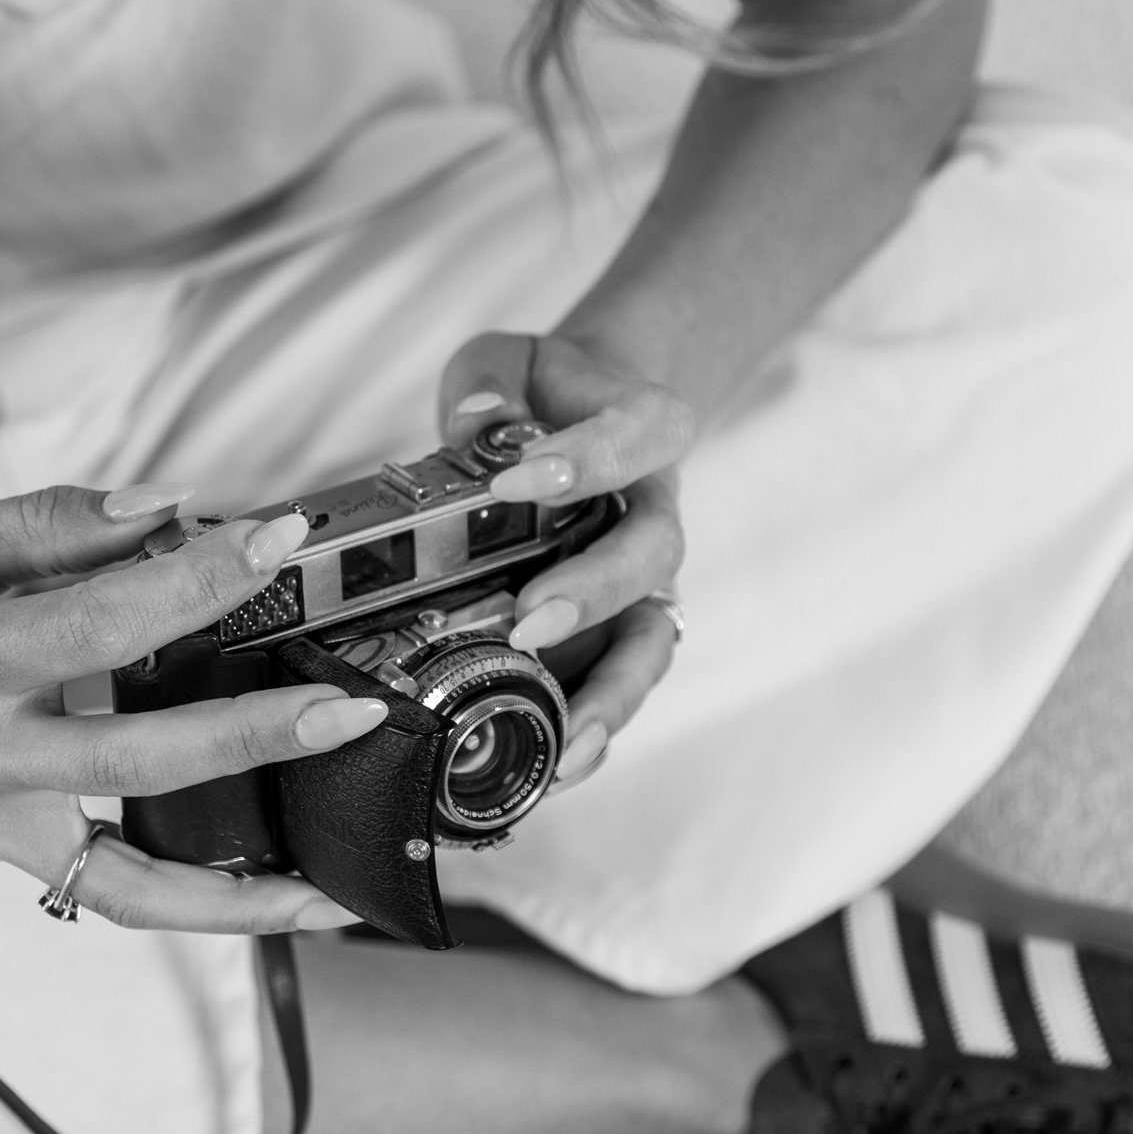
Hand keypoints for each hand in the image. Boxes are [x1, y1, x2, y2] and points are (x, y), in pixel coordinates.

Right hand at [0, 485, 389, 930]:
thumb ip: (46, 524)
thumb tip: (165, 509)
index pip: (109, 617)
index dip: (205, 575)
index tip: (281, 535)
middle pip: (146, 753)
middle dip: (259, 731)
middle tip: (349, 708)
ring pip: (138, 873)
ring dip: (248, 878)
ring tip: (335, 874)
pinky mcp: (0, 855)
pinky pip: (110, 898)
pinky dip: (195, 911)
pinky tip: (269, 904)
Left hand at [439, 333, 693, 781]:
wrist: (575, 421)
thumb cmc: (535, 394)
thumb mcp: (503, 364)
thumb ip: (489, 382)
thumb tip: (476, 424)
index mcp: (645, 430)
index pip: (640, 435)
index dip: (589, 460)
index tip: (516, 480)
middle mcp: (656, 512)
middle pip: (654, 555)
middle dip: (595, 592)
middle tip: (528, 620)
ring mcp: (643, 583)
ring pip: (651, 641)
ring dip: (609, 692)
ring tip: (561, 738)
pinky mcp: (617, 635)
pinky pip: (619, 687)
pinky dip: (593, 731)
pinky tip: (554, 769)